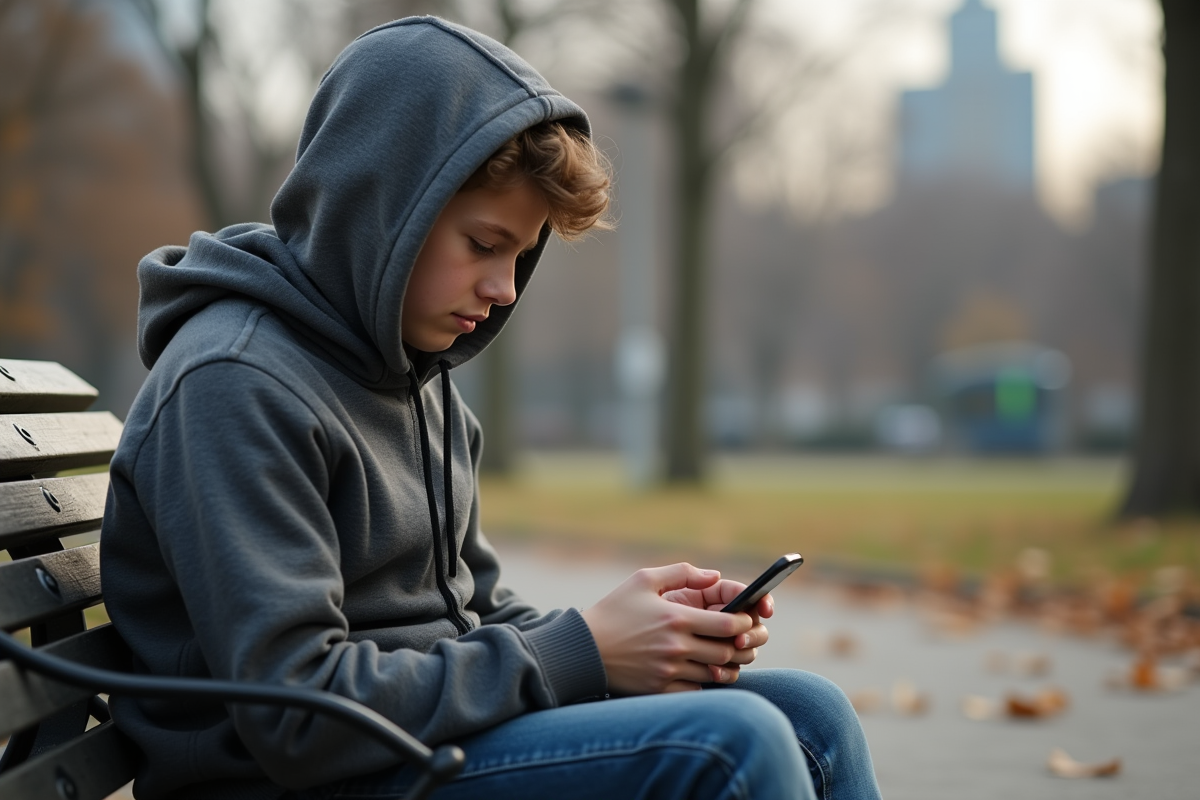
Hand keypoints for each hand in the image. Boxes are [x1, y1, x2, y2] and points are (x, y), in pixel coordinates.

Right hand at [581, 564, 753, 694]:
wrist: (584, 648)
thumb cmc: (614, 610)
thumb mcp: (643, 580)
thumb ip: (682, 573)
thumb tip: (714, 576)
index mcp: (676, 618)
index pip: (728, 625)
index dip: (744, 623)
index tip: (743, 619)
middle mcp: (676, 647)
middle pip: (726, 652)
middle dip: (737, 645)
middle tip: (736, 639)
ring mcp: (668, 671)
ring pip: (714, 673)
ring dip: (722, 665)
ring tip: (719, 653)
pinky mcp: (660, 688)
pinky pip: (696, 689)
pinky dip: (702, 681)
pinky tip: (697, 669)